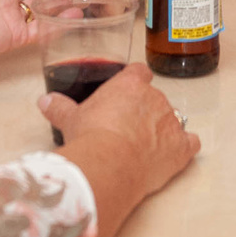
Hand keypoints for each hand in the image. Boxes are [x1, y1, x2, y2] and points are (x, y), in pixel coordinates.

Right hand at [40, 63, 197, 193]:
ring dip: (162, 130)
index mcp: (130, 85)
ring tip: (144, 146)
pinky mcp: (181, 147)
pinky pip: (191, 142)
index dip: (135, 82)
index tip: (128, 92)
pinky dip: (185, 147)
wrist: (109, 164)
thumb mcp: (70, 119)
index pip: (139, 72)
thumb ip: (59, 107)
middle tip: (126, 128)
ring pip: (172, 119)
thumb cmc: (91, 136)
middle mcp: (155, 97)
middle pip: (155, 98)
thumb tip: (44, 101)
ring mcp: (172, 121)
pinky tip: (176, 154)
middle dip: (145, 111)